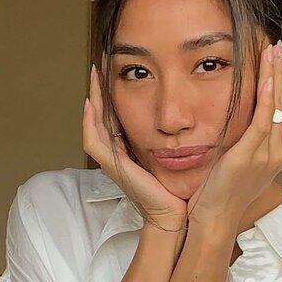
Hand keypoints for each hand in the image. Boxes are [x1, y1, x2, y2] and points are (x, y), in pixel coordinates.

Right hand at [84, 64, 187, 232]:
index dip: (113, 93)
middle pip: (101, 115)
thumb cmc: (180, 189)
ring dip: (93, 99)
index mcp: (131, 149)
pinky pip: (93, 141)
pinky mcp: (113, 167)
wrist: (176, 215)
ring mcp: (113, 161)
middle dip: (99, 90)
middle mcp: (119, 153)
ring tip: (95, 76)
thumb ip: (179, 137)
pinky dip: (89, 122)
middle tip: (100, 66)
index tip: (117, 69)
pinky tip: (92, 104)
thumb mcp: (179, 156)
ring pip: (94, 124)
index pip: (117, 115)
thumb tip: (191, 114)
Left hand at [186, 40, 281, 231]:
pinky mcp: (251, 155)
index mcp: (271, 154)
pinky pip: (262, 120)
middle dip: (281, 73)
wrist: (212, 221)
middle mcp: (274, 152)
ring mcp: (266, 154)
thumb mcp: (231, 165)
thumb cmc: (215, 198)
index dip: (280, 84)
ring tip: (274, 50)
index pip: (278, 111)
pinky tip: (267, 77)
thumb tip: (231, 127)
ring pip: (275, 106)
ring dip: (275, 76)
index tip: (280, 62)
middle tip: (281, 47)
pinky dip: (266, 96)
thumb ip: (237, 144)